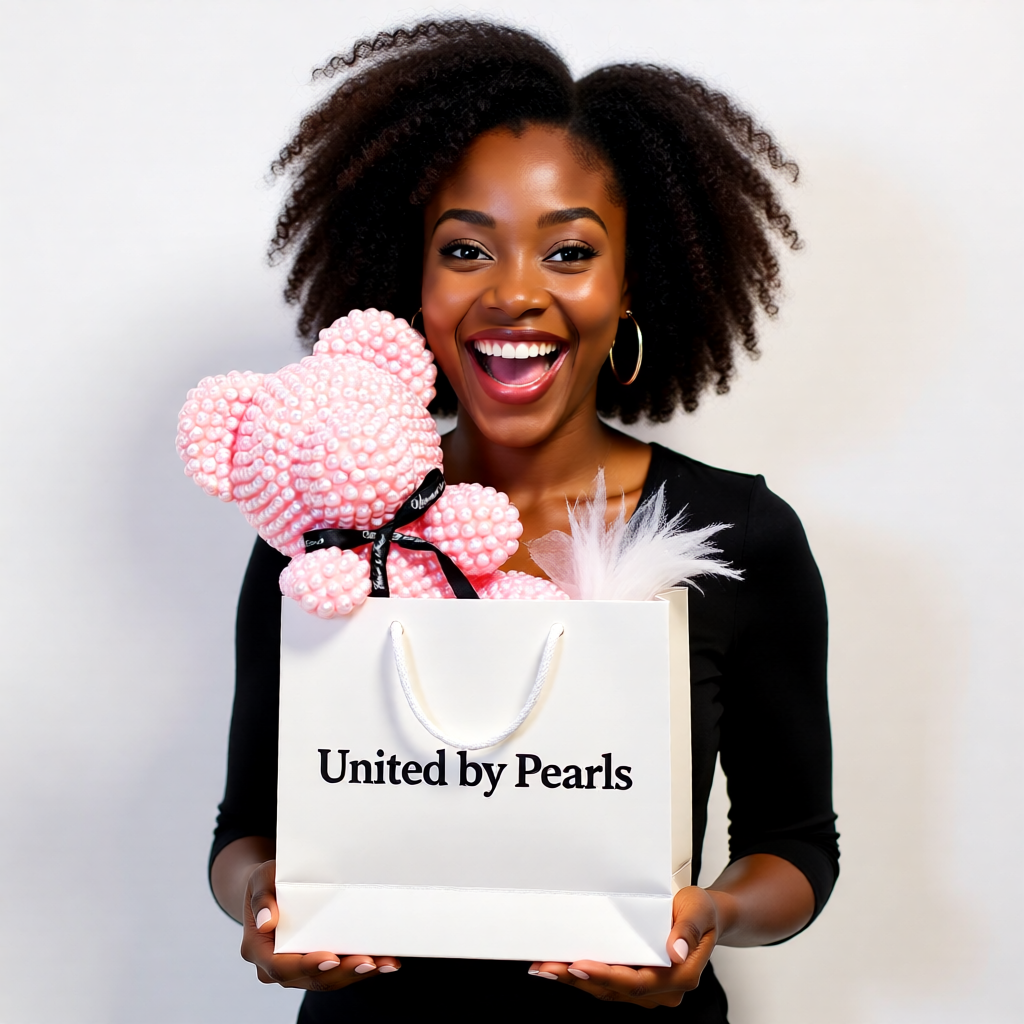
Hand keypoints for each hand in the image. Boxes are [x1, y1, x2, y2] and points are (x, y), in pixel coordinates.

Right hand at [239, 859, 401, 990]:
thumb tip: (267, 920)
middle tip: (367, 961)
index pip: (281, 967)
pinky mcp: (317, 965)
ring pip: (329, 980)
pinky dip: (361, 969)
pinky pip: (339, 972)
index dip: (307, 966)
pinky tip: (384, 962)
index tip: (330, 958)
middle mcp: (277, 968)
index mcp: (259, 951)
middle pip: (311, 979)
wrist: (271, 890)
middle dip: (341, 972)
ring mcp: (298, 970)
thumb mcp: (261, 879)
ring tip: (384, 963)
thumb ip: (262, 897)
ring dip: (357, 974)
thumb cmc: (268, 883)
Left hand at [527, 885, 719, 1007]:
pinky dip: (582, 975)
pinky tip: (559, 967)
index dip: (606, 976)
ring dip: (574, 980)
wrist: (705, 916)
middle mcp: (664, 989)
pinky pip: (607, 983)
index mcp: (681, 975)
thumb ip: (688, 928)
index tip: (578, 965)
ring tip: (544, 968)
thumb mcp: (699, 908)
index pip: (638, 982)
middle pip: (616, 990)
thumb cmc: (700, 910)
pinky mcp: (637, 982)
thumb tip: (674, 950)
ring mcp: (650, 990)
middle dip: (578, 979)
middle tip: (547, 967)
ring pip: (607, 990)